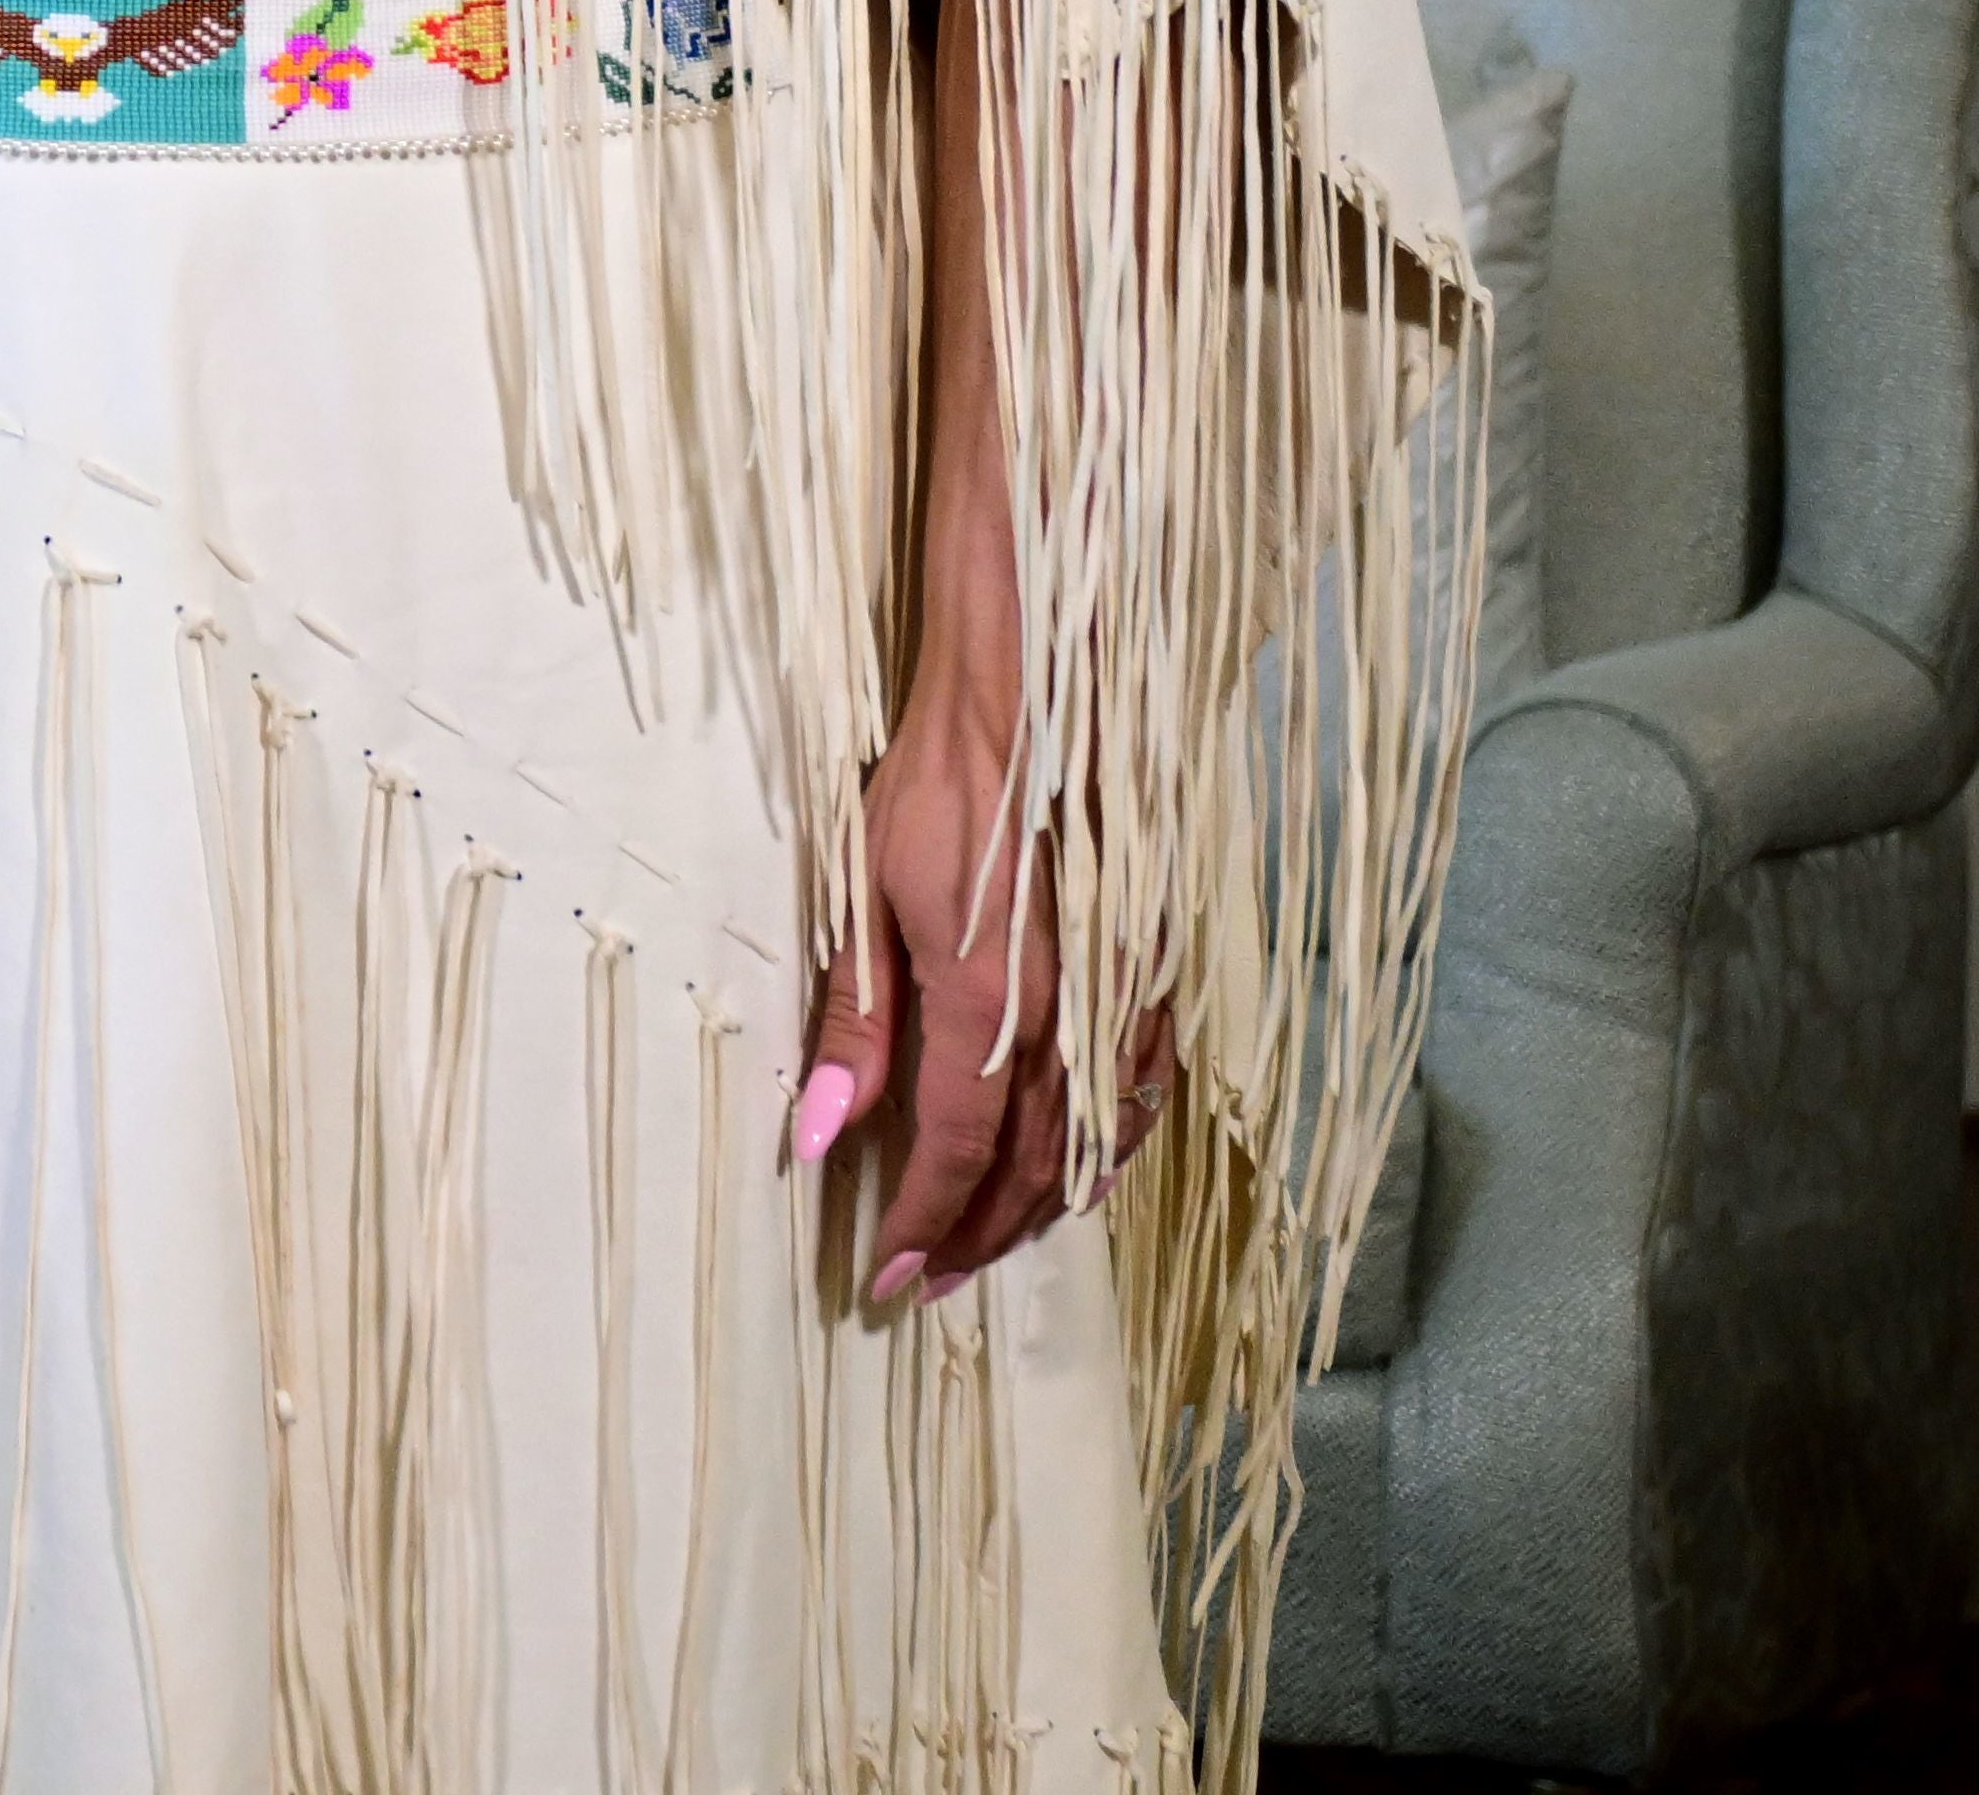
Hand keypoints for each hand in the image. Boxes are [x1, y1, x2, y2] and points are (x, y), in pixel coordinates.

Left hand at [791, 632, 1144, 1308]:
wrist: (1043, 697)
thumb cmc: (943, 780)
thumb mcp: (868, 893)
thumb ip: (857, 1023)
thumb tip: (821, 1136)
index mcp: (990, 1006)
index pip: (954, 1153)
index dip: (922, 1223)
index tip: (888, 1278)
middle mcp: (1070, 1020)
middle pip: (1028, 1170)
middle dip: (978, 1236)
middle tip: (933, 1281)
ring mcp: (1127, 999)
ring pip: (1092, 1146)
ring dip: (1041, 1206)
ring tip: (993, 1241)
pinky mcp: (1157, 972)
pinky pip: (1142, 1094)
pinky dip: (1109, 1150)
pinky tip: (1085, 1167)